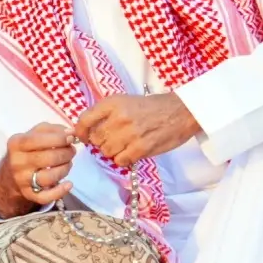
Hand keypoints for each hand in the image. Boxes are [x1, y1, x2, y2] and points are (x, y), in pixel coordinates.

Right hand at [5, 122, 76, 206]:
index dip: (59, 139)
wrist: (11, 173)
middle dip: (66, 153)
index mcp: (16, 143)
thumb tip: (71, 133)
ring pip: (49, 177)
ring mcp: (22, 180)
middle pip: (48, 159)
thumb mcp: (35, 133)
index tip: (70, 138)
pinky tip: (68, 184)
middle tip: (71, 151)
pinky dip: (60, 191)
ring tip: (68, 163)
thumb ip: (53, 130)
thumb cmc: (29, 149)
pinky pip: (46, 197)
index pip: (38, 140)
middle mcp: (17, 162)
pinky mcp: (28, 194)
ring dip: (65, 169)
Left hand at [73, 93, 200, 167]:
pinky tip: (132, 151)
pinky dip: (123, 159)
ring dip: (113, 151)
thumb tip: (86, 132)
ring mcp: (130, 133)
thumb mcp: (124, 102)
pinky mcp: (141, 148)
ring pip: (106, 152)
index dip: (80, 132)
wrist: (181, 111)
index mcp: (112, 103)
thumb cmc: (151, 107)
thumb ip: (105, 114)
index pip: (84, 120)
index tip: (83, 137)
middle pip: (95, 139)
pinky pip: (120, 161)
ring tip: (126, 144)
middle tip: (114, 139)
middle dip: (102, 142)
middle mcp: (118, 118)